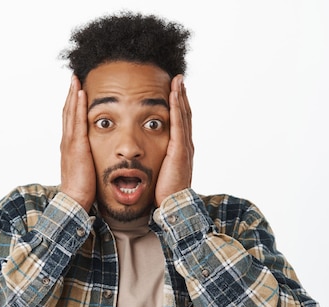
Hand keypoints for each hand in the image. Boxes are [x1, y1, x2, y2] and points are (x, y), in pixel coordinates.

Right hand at [59, 76, 95, 211]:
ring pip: (70, 113)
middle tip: (74, 78)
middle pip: (68, 112)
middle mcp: (67, 142)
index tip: (77, 91)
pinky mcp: (76, 147)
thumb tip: (96, 156)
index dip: (73, 105)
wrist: (75, 200)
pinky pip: (77, 122)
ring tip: (76, 79)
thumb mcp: (87, 169)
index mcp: (70, 146)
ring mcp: (70, 143)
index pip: (71, 120)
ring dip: (73, 95)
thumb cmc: (83, 189)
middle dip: (71, 95)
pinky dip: (77, 107)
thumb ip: (89, 159)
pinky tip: (81, 94)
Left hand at [154, 75, 193, 205]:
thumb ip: (155, 161)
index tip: (173, 91)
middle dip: (181, 96)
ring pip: (183, 115)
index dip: (177, 106)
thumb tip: (144, 157)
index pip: (179, 123)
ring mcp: (184, 147)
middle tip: (178, 79)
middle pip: (184, 114)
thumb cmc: (164, 193)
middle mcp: (185, 145)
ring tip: (177, 80)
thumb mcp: (159, 172)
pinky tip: (173, 94)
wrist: (173, 205)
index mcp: (179, 150)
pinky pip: (178, 123)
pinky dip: (177, 107)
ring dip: (180, 96)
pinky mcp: (180, 149)